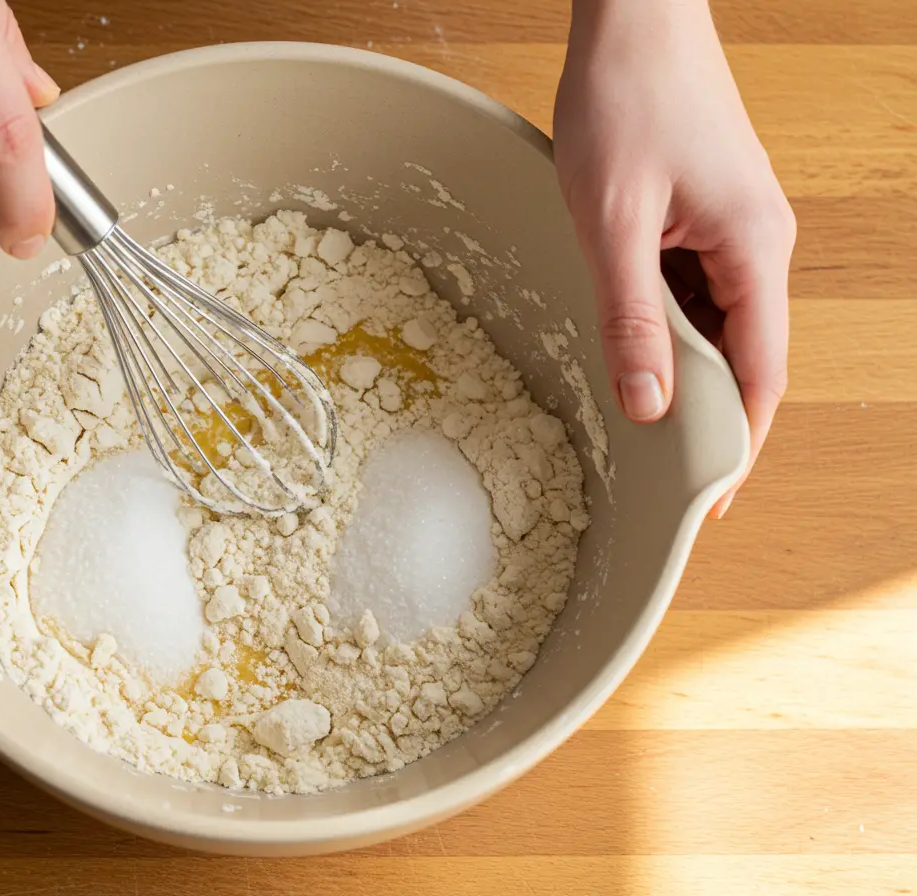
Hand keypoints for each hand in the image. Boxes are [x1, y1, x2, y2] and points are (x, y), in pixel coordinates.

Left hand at [554, 0, 795, 516]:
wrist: (634, 19)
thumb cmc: (625, 102)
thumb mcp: (612, 222)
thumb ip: (630, 317)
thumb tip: (649, 404)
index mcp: (754, 251)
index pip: (760, 376)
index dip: (738, 445)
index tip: (710, 499)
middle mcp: (759, 246)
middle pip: (745, 359)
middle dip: (709, 419)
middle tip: (665, 475)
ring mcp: (736, 231)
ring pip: (718, 327)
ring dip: (684, 372)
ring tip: (642, 420)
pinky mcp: (708, 218)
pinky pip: (696, 293)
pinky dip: (668, 327)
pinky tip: (634, 345)